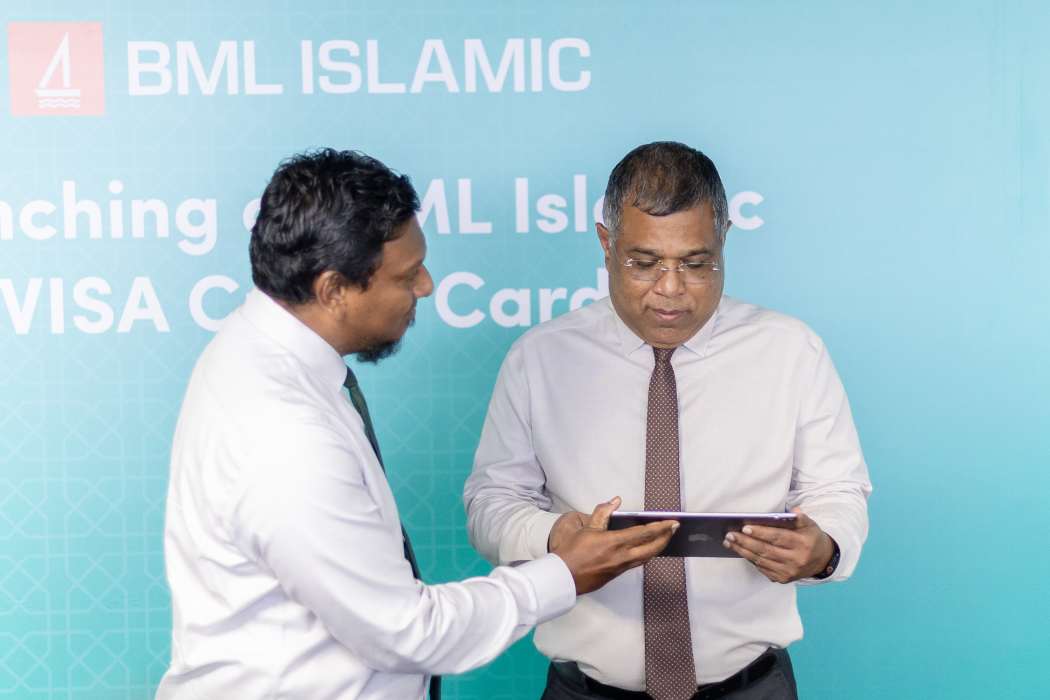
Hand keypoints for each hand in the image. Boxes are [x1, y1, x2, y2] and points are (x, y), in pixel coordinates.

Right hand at [552, 496, 678, 594]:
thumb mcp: (586, 528)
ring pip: (646, 557)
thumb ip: (602, 513)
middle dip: (666, 538)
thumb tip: (615, 501)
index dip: (662, 527)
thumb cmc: (572, 552)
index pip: (645, 533)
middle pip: (652, 548)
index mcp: (615, 543)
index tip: (673, 522)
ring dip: (658, 547)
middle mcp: (622, 557)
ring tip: (664, 538)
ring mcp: (620, 567)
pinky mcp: (616, 575)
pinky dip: (646, 555)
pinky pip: (637, 563)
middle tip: (674, 529)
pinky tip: (646, 550)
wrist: (563, 576)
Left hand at [722, 507, 834, 583]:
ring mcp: (789, 572)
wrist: (822, 560)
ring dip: (743, 551)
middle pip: (766, 550)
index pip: (778, 537)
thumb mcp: (810, 525)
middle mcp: (796, 560)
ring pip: (762, 560)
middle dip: (746, 542)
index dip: (761, 532)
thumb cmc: (811, 538)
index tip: (745, 527)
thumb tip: (791, 511)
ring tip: (730, 541)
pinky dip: (750, 559)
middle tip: (730, 534)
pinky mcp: (783, 579)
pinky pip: (763, 568)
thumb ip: (800, 518)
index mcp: (803, 544)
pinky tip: (740, 551)